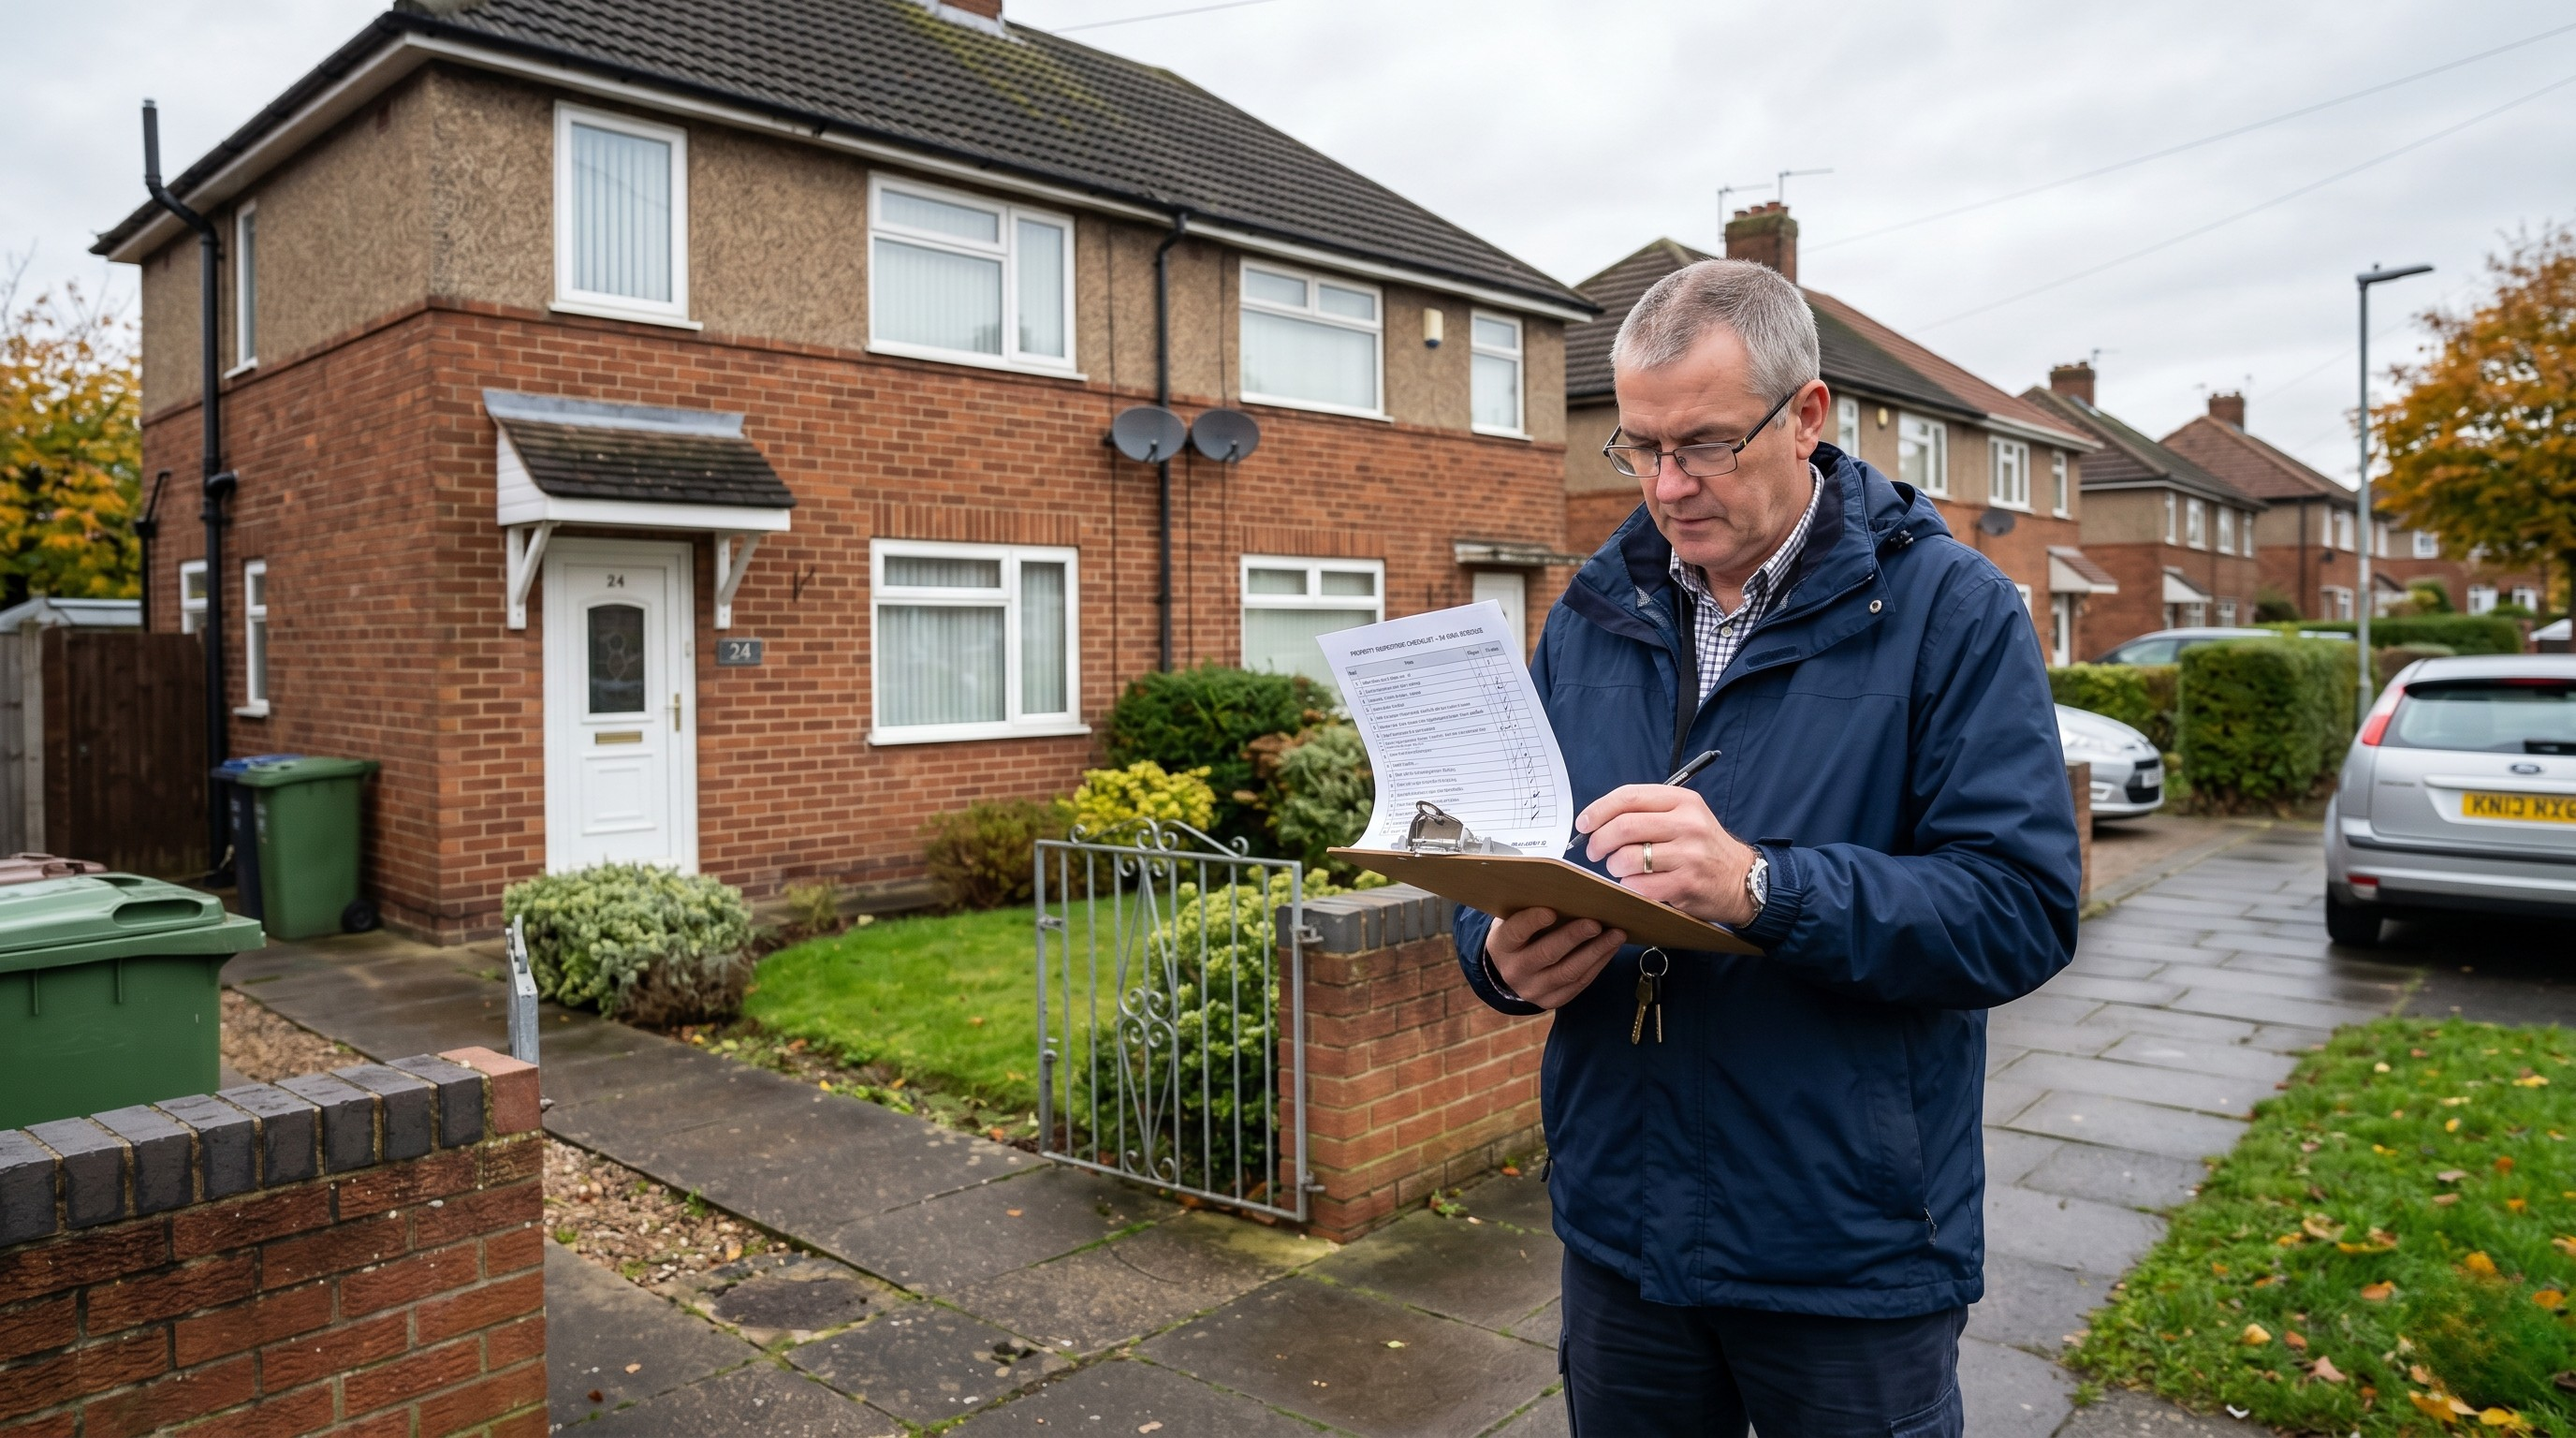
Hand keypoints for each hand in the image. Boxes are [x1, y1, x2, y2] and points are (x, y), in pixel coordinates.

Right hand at [1483, 906, 1626, 1009]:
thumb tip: (1569, 892)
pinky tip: (1611, 948)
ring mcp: (1532, 990)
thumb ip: (1532, 907)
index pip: (1515, 933)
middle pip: (1546, 954)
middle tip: (1595, 923)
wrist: (1512, 967)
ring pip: (1568, 972)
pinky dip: (1598, 964)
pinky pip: (1579, 983)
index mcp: (1500, 945)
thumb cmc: (1521, 931)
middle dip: (1573, 937)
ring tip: (1617, 934)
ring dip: (1596, 952)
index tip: (1551, 911)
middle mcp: (1514, 971)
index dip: (1532, 922)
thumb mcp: (1515, 917)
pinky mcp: (1552, 1000)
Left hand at [1578, 784, 1758, 926]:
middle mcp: (1687, 824)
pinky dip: (1629, 886)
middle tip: (1594, 851)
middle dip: (1599, 841)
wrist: (1742, 879)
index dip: (1598, 810)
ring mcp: (1688, 856)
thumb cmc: (1703, 846)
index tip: (1584, 823)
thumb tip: (1597, 820)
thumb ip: (1647, 811)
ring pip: (1627, 858)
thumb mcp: (1685, 815)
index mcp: (1683, 801)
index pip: (1629, 796)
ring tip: (1619, 868)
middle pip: (1623, 827)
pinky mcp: (1684, 885)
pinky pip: (1639, 886)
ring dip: (1613, 866)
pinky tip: (1637, 884)